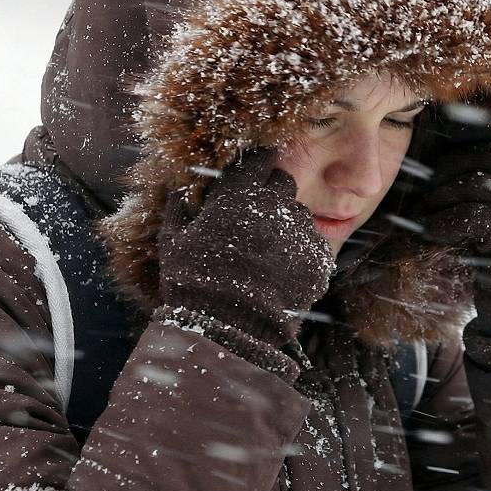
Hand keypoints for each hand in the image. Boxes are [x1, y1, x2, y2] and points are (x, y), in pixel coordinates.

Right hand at [156, 147, 335, 347]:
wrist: (227, 330)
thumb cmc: (193, 283)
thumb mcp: (173, 242)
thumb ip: (178, 207)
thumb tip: (176, 186)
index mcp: (237, 196)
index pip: (259, 160)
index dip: (259, 162)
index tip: (257, 170)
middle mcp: (272, 206)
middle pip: (283, 183)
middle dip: (272, 194)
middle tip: (258, 218)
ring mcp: (298, 232)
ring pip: (300, 215)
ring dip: (287, 225)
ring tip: (269, 253)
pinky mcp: (317, 260)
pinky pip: (314, 246)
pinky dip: (303, 255)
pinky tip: (284, 273)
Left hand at [409, 112, 490, 337]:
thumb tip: (464, 147)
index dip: (485, 137)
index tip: (457, 149)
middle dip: (455, 163)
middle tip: (432, 180)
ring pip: (476, 182)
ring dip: (442, 194)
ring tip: (424, 207)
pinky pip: (466, 216)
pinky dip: (440, 222)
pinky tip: (428, 231)